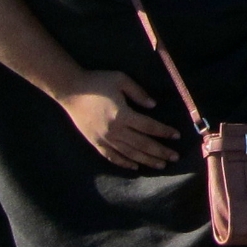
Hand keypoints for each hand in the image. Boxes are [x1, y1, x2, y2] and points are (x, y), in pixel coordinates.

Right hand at [57, 70, 180, 170]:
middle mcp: (115, 130)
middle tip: (175, 158)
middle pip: (142, 144)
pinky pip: (113, 157)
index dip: (164, 132)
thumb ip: (138, 92)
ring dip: (147, 160)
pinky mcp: (96, 142)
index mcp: (123, 114)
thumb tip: (153, 105)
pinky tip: (135, 167)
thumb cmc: (97, 81)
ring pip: (130, 153)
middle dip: (160, 151)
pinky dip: (125, 163)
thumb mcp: (120, 79)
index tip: (176, 136)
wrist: (70, 90)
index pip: (148, 126)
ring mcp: (105, 138)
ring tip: (161, 165)